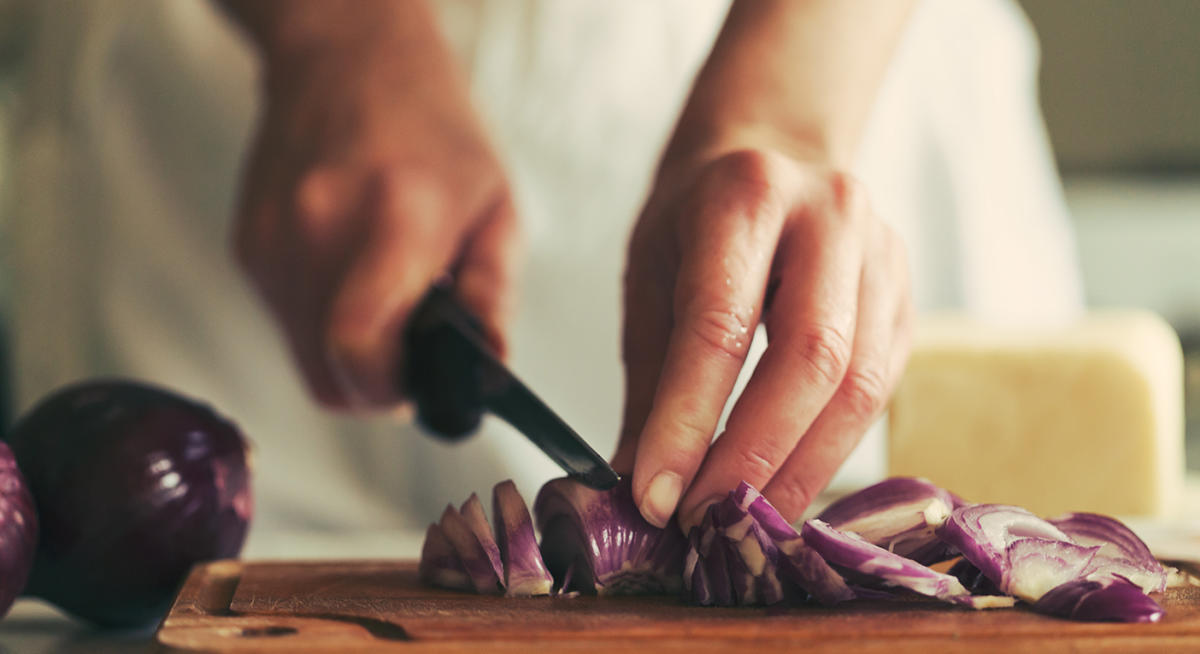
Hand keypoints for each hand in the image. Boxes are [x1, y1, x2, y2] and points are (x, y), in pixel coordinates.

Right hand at [232, 6, 517, 408]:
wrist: (347, 55)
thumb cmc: (432, 126)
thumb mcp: (494, 205)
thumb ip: (492, 295)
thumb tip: (487, 368)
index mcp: (394, 221)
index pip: (360, 348)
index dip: (390, 390)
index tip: (419, 384)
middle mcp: (319, 232)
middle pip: (327, 375)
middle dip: (374, 385)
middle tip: (410, 354)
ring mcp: (273, 242)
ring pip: (301, 357)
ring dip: (345, 355)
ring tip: (384, 300)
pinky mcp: (247, 247)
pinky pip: (283, 321)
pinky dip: (320, 321)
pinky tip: (350, 275)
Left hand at [613, 147, 912, 529]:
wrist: (774, 151)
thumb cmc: (698, 217)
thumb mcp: (652, 276)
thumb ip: (651, 381)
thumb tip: (639, 487)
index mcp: (746, 195)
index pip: (719, 324)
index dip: (688, 422)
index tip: (655, 496)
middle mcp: (830, 214)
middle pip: (810, 358)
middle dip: (753, 457)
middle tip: (703, 523)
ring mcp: (884, 254)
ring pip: (860, 385)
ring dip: (800, 469)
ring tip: (745, 524)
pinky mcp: (907, 297)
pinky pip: (881, 391)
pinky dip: (831, 450)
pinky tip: (788, 484)